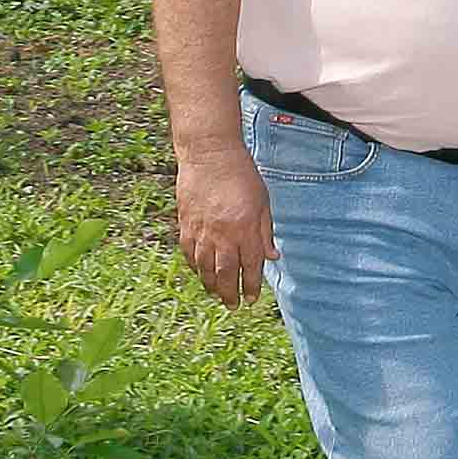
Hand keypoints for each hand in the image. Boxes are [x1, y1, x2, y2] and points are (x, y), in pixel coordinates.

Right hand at [173, 148, 276, 307]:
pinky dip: (195, 266)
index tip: (252, 298)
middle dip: (230, 293)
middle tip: (233, 304)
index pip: (250, 267)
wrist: (209, 153)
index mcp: (245, 229)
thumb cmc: (241, 174)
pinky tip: (200, 272)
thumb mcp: (263, 202)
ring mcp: (202, 231)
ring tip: (216, 294)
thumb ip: (265, 231)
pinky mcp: (186, 224)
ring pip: (205, 268)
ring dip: (211, 285)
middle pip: (225, 274)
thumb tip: (271, 256)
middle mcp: (223, 235)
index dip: (251, 286)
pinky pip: (189, 253)